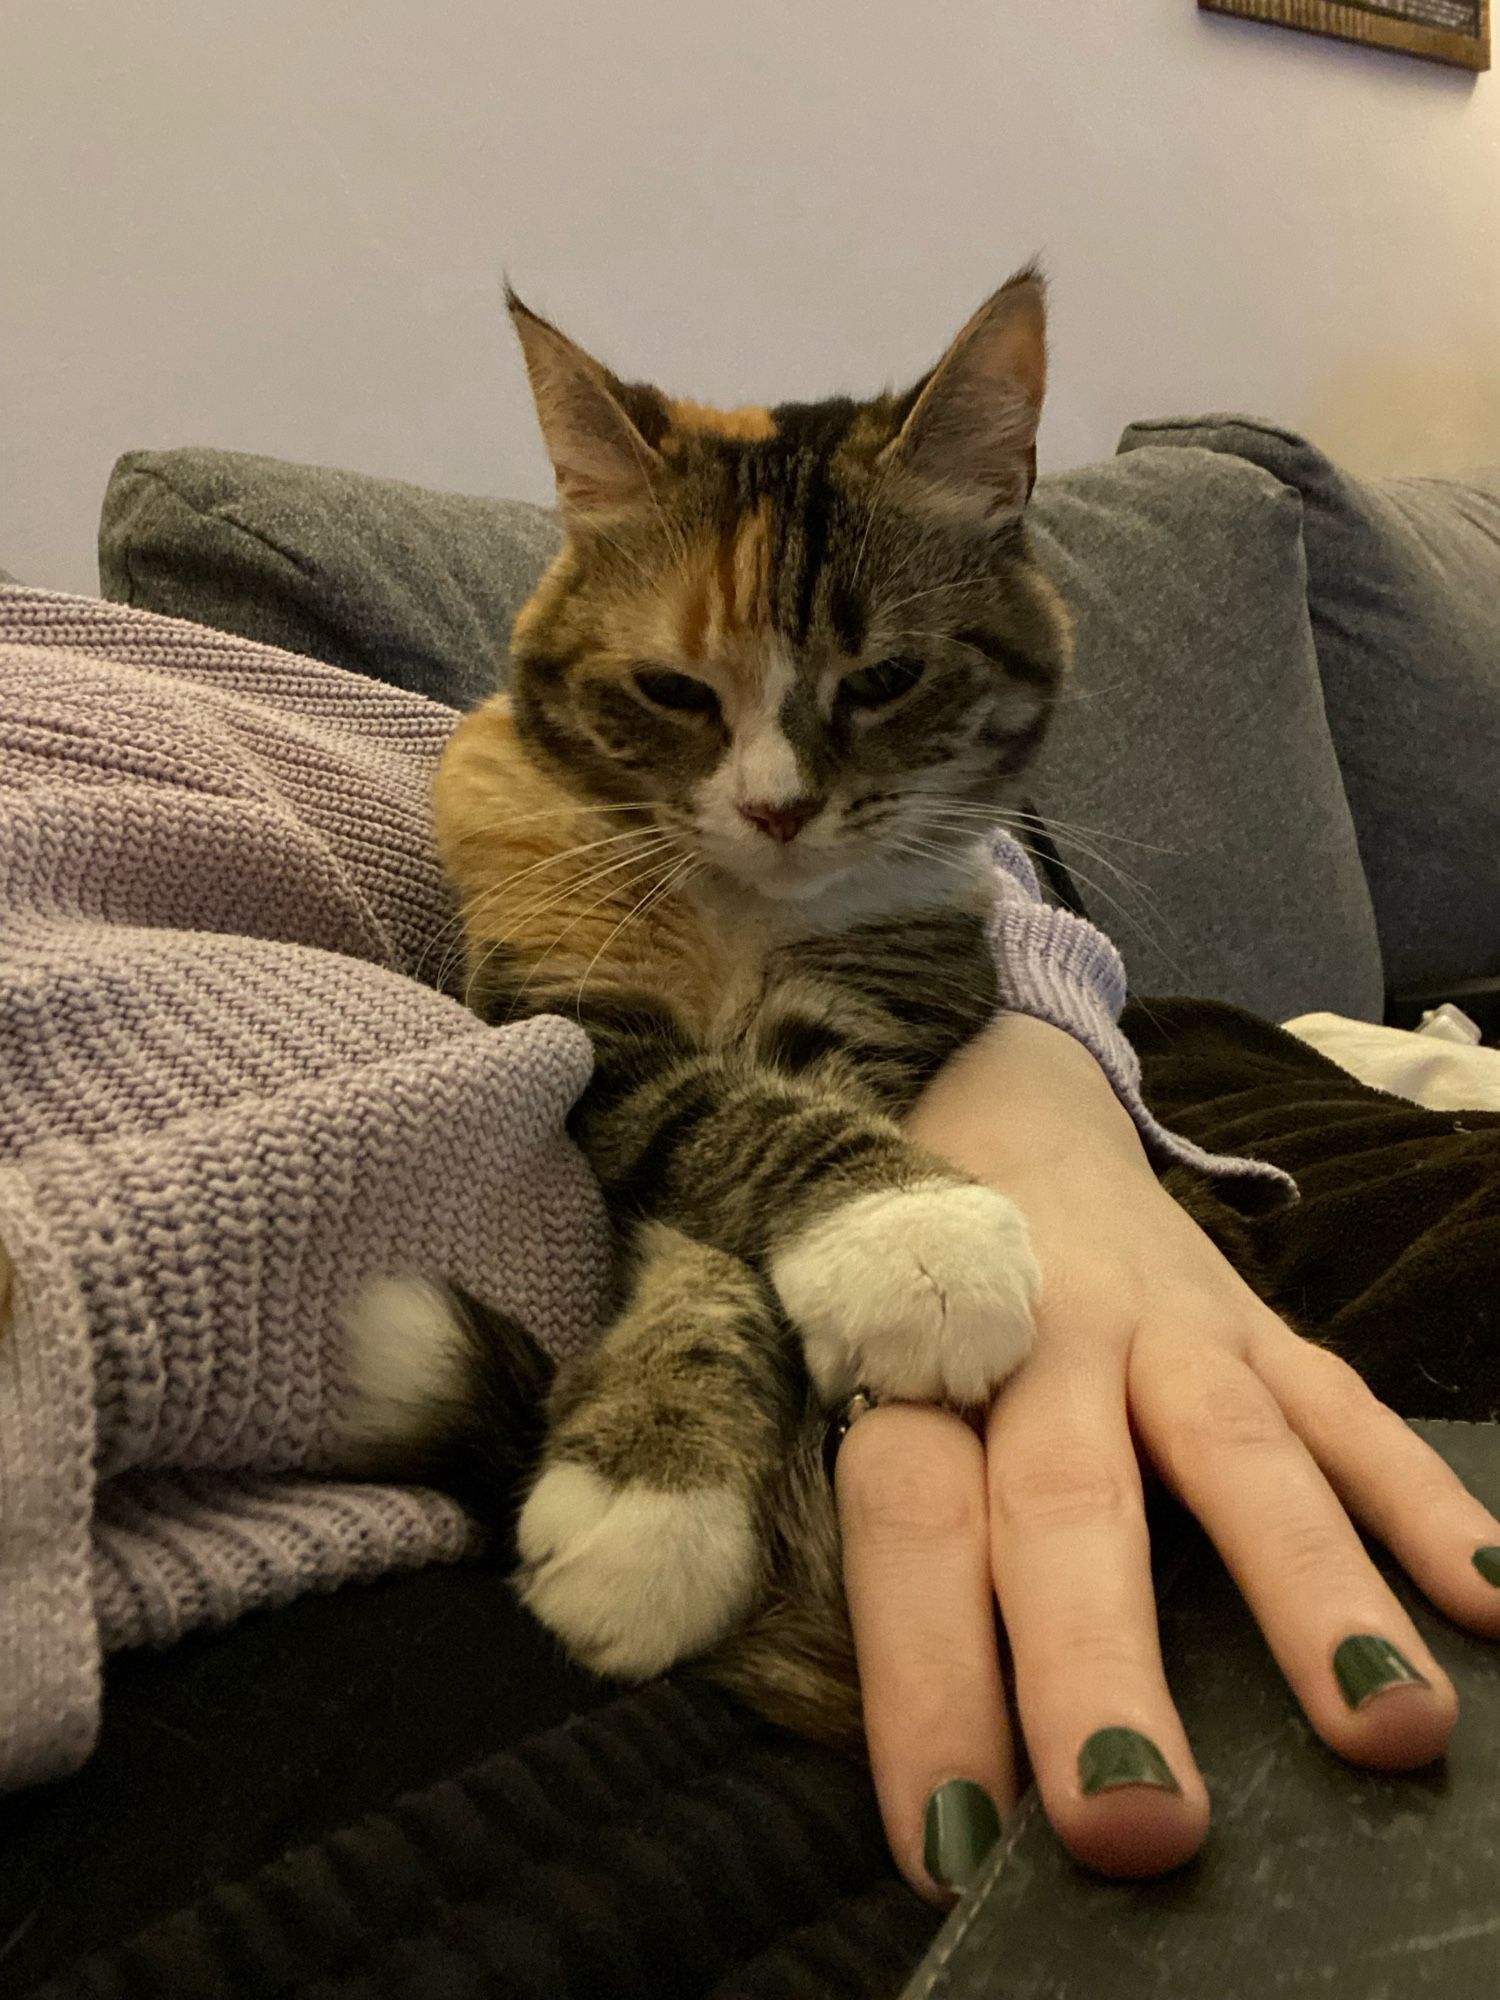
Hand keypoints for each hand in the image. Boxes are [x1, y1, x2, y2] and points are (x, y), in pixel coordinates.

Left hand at [839, 1016, 1499, 1897]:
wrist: (1000, 1107)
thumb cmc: (902, 1283)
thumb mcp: (842, 1367)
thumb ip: (877, 1523)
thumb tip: (925, 1758)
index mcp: (912, 1362)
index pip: (909, 1522)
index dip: (926, 1679)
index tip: (951, 1845)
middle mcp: (1042, 1338)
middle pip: (1067, 1502)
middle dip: (1101, 1663)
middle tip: (1139, 1820)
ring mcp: (1166, 1326)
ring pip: (1236, 1451)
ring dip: (1308, 1589)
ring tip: (1385, 1725)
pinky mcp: (1259, 1322)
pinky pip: (1343, 1407)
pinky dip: (1417, 1497)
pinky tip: (1489, 1598)